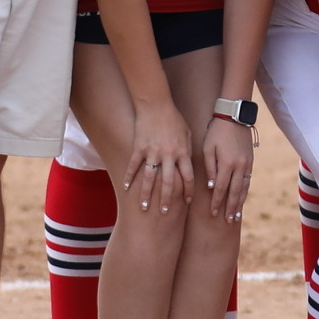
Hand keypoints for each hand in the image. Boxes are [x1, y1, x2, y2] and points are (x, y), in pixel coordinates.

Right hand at [124, 101, 193, 215]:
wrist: (156, 105)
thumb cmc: (174, 119)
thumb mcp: (187, 134)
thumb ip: (188, 151)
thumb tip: (191, 167)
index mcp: (182, 152)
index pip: (188, 177)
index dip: (188, 191)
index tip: (187, 202)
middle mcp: (168, 155)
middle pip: (168, 183)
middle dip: (167, 200)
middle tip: (164, 214)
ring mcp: (152, 152)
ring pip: (149, 178)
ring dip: (146, 195)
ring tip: (144, 208)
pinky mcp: (138, 148)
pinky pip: (133, 166)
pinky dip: (129, 178)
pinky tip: (126, 189)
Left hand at [200, 117, 255, 218]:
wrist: (234, 117)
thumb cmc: (216, 131)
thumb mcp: (207, 148)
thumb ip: (210, 168)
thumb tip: (212, 187)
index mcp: (227, 163)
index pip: (221, 188)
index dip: (217, 202)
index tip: (212, 214)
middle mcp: (239, 166)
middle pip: (235, 192)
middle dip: (231, 208)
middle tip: (228, 221)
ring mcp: (247, 164)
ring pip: (244, 188)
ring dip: (240, 203)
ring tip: (236, 216)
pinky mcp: (251, 161)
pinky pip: (248, 180)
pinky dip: (245, 192)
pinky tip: (242, 199)